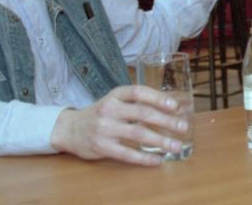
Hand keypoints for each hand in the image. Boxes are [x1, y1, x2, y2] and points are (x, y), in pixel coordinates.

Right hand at [50, 85, 187, 165]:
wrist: (69, 129)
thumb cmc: (99, 114)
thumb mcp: (114, 102)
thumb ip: (135, 103)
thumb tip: (169, 107)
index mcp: (114, 95)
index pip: (138, 92)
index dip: (158, 97)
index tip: (175, 106)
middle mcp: (109, 109)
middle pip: (143, 113)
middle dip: (166, 121)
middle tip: (182, 127)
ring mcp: (104, 128)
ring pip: (138, 133)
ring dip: (160, 140)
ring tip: (175, 146)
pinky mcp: (102, 147)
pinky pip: (127, 153)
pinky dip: (144, 158)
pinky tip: (157, 160)